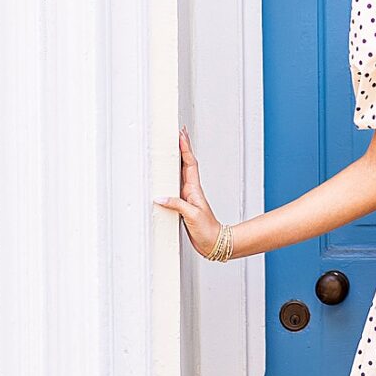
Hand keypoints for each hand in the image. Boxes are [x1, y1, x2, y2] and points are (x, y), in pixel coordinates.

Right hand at [154, 127, 222, 258]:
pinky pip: (176, 186)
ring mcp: (188, 197)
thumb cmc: (207, 230)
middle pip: (186, 164)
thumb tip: (161, 197)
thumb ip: (177, 205)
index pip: (190, 163)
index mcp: (194, 189)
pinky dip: (171, 178)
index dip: (185, 148)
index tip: (181, 135)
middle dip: (182, 148)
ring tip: (173, 147)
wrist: (214, 242)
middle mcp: (191, 190)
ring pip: (181, 173)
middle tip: (178, 133)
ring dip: (178, 160)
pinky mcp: (184, 205)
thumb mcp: (192, 216)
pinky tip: (167, 176)